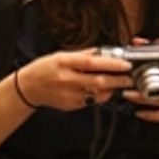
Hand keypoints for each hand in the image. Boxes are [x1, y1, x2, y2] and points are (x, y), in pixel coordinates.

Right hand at [13, 49, 134, 111]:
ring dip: (111, 89)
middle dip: (118, 81)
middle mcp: (67, 79)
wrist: (28, 87)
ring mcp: (69, 95)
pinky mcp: (71, 105)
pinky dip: (98, 95)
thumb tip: (104, 52)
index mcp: (64, 63)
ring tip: (118, 83)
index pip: (92, 63)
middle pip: (98, 82)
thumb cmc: (45, 68)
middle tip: (130, 78)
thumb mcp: (61, 55)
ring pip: (97, 94)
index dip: (111, 64)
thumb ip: (83, 54)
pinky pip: (90, 101)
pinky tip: (98, 89)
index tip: (125, 64)